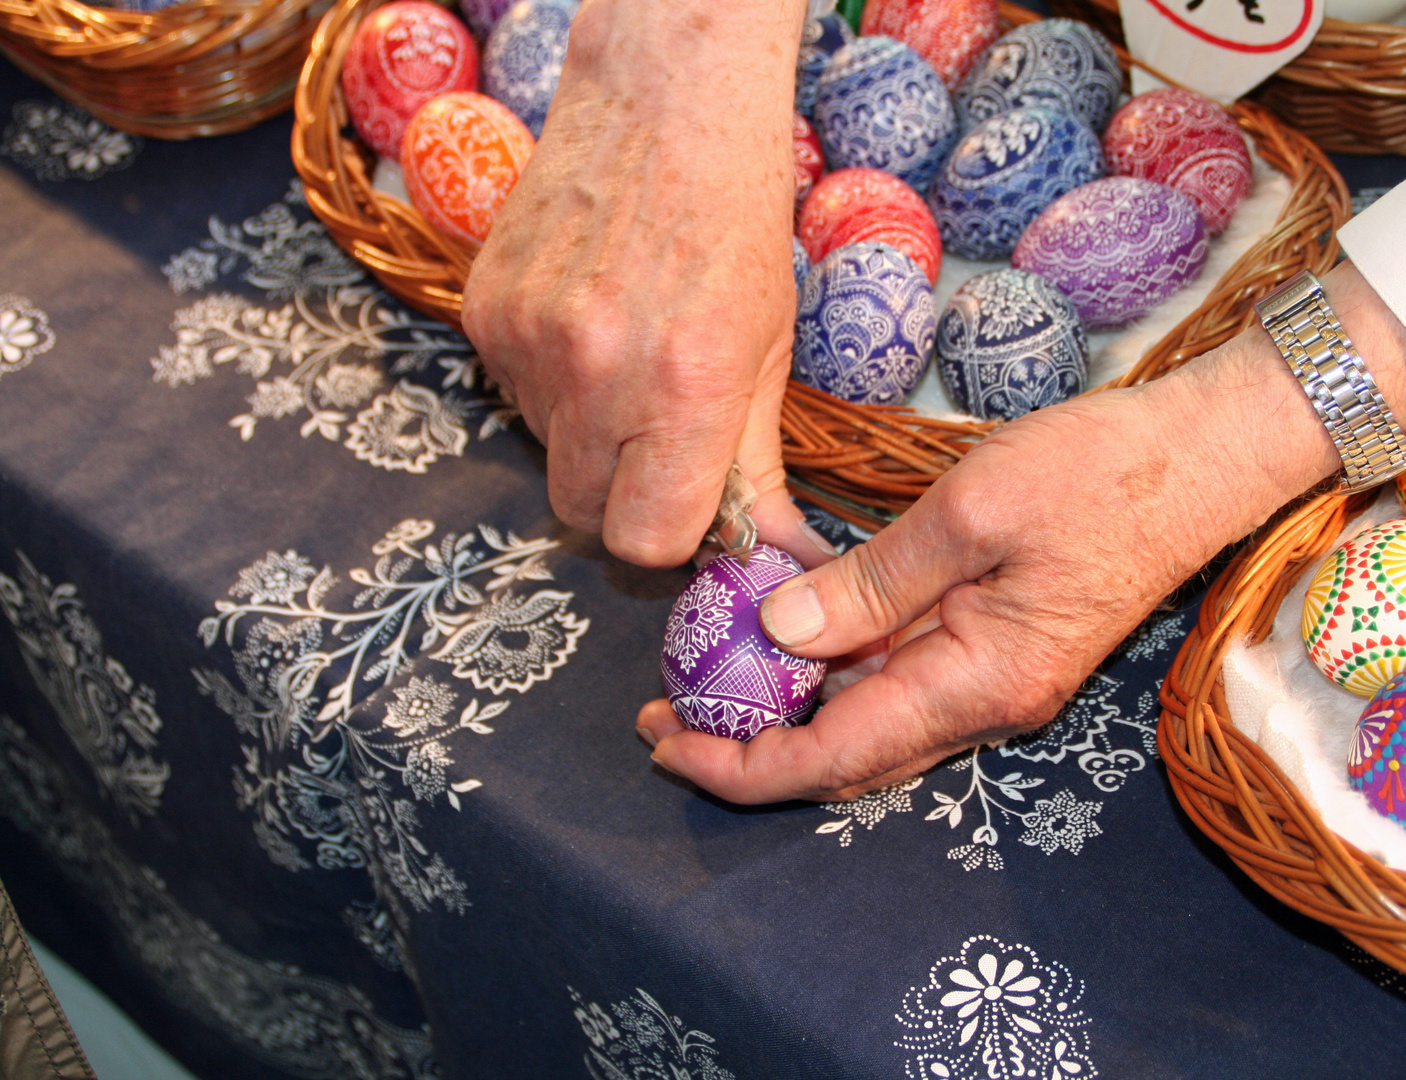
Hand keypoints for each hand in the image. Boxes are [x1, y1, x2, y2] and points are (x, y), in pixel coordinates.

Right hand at [463, 0, 827, 569]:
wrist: (662, 101)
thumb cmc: (735, 220)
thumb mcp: (769, 352)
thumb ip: (755, 467)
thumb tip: (773, 558)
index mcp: (684, 388)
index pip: (646, 541)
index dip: (669, 532)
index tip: (688, 502)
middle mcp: (596, 372)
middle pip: (583, 513)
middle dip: (623, 495)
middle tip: (660, 437)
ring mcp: (527, 341)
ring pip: (545, 452)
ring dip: (584, 432)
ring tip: (627, 350)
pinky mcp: (482, 312)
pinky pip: (511, 393)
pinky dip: (548, 380)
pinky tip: (587, 319)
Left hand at [636, 263, 1405, 803]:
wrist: (1207, 456)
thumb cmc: (1103, 473)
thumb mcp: (970, 513)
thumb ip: (871, 583)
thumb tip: (780, 634)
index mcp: (979, 684)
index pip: (836, 757)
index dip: (743, 764)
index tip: (664, 743)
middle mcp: (986, 702)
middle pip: (848, 757)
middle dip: (750, 748)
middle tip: (663, 717)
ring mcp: (997, 677)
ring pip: (872, 722)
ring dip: (791, 711)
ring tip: (708, 678)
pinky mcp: (1001, 643)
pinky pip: (902, 678)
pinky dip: (838, 670)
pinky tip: (791, 636)